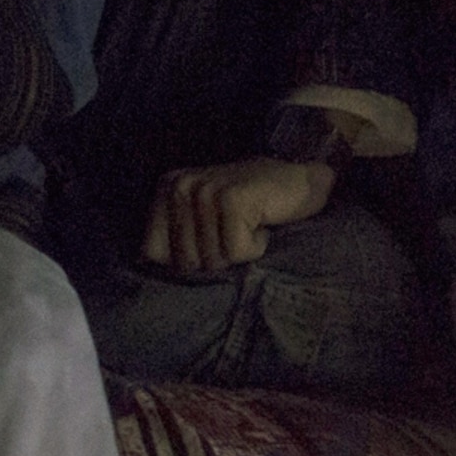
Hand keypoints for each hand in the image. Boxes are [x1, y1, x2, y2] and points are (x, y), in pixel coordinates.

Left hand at [143, 158, 336, 272]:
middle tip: (236, 231)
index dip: (186, 260)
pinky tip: (262, 223)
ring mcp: (205, 191)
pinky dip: (256, 247)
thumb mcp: (204, 220)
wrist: (304, 183)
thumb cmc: (255, 208)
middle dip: (216, 258)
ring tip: (250, 224)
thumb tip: (153, 272)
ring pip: (211, 259)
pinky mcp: (232, 199)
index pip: (152, 252)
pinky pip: (236, 252)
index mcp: (167, 188)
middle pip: (185, 261)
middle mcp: (180, 186)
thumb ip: (178, 239)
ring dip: (239, 252)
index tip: (213, 239)